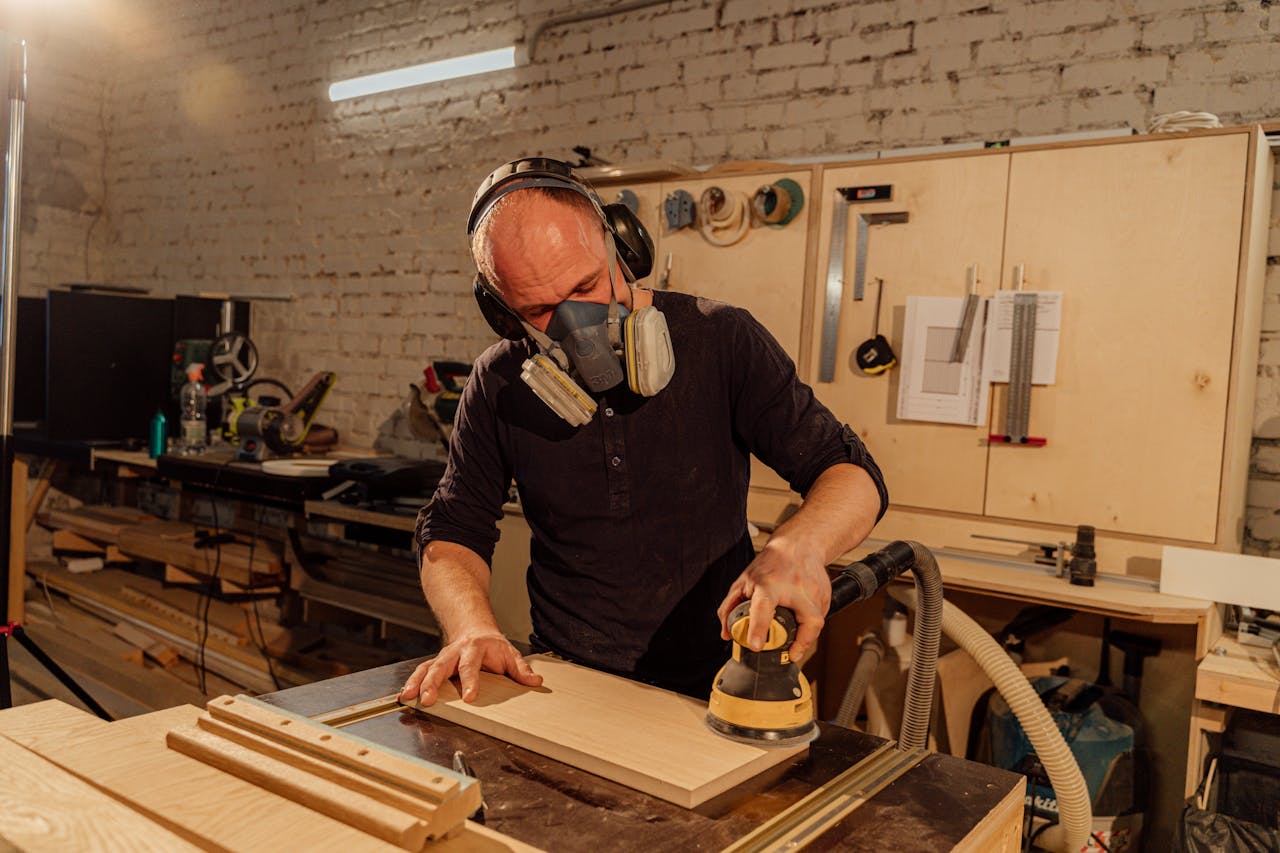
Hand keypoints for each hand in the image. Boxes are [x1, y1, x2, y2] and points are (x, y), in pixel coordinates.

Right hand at [398, 632, 542, 705]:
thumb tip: (535, 682)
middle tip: (427, 699)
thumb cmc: (493, 646)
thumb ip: (521, 669)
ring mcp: (443, 657)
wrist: (475, 630)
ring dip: (416, 682)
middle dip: (433, 682)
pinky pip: (421, 672)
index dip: (470, 682)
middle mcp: (455, 651)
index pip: (471, 666)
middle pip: (441, 665)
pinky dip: (411, 682)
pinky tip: (404, 695)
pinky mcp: (435, 664)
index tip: (468, 697)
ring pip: (426, 668)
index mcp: (475, 648)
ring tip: (408, 696)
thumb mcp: (510, 654)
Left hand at [716, 536, 831, 663]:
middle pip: (809, 620)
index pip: (764, 606)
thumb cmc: (771, 563)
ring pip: (817, 623)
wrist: (800, 544)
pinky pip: (821, 617)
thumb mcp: (745, 580)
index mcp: (769, 584)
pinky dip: (812, 625)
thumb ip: (731, 606)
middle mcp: (795, 587)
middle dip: (802, 642)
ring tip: (796, 642)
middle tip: (791, 655)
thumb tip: (727, 633)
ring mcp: (814, 591)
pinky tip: (803, 622)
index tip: (756, 645)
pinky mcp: (826, 594)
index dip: (759, 628)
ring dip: (807, 637)